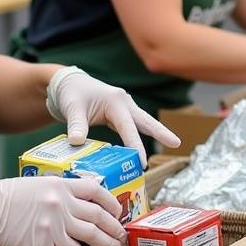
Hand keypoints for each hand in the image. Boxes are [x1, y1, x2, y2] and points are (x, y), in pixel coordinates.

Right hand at [0, 176, 127, 245]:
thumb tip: (79, 199)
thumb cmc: (7, 195)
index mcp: (61, 186)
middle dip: (112, 232)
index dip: (111, 203)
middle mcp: (62, 206)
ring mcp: (53, 227)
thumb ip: (61, 190)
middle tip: (119, 240)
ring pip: (85, 244)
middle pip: (97, 220)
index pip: (96, 191)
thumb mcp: (38, 184)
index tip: (117, 213)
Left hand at [46, 66, 179, 166]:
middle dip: (161, 132)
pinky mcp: (119, 114)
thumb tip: (77, 142)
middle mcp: (124, 103)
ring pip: (142, 122)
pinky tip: (141, 150)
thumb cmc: (71, 93)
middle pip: (146, 120)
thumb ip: (76, 125)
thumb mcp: (72, 108)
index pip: (128, 127)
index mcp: (115, 100)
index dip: (135, 145)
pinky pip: (132, 127)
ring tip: (173, 144)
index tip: (141, 162)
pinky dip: (138, 137)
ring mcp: (123, 108)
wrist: (68, 83)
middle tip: (177, 143)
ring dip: (156, 133)